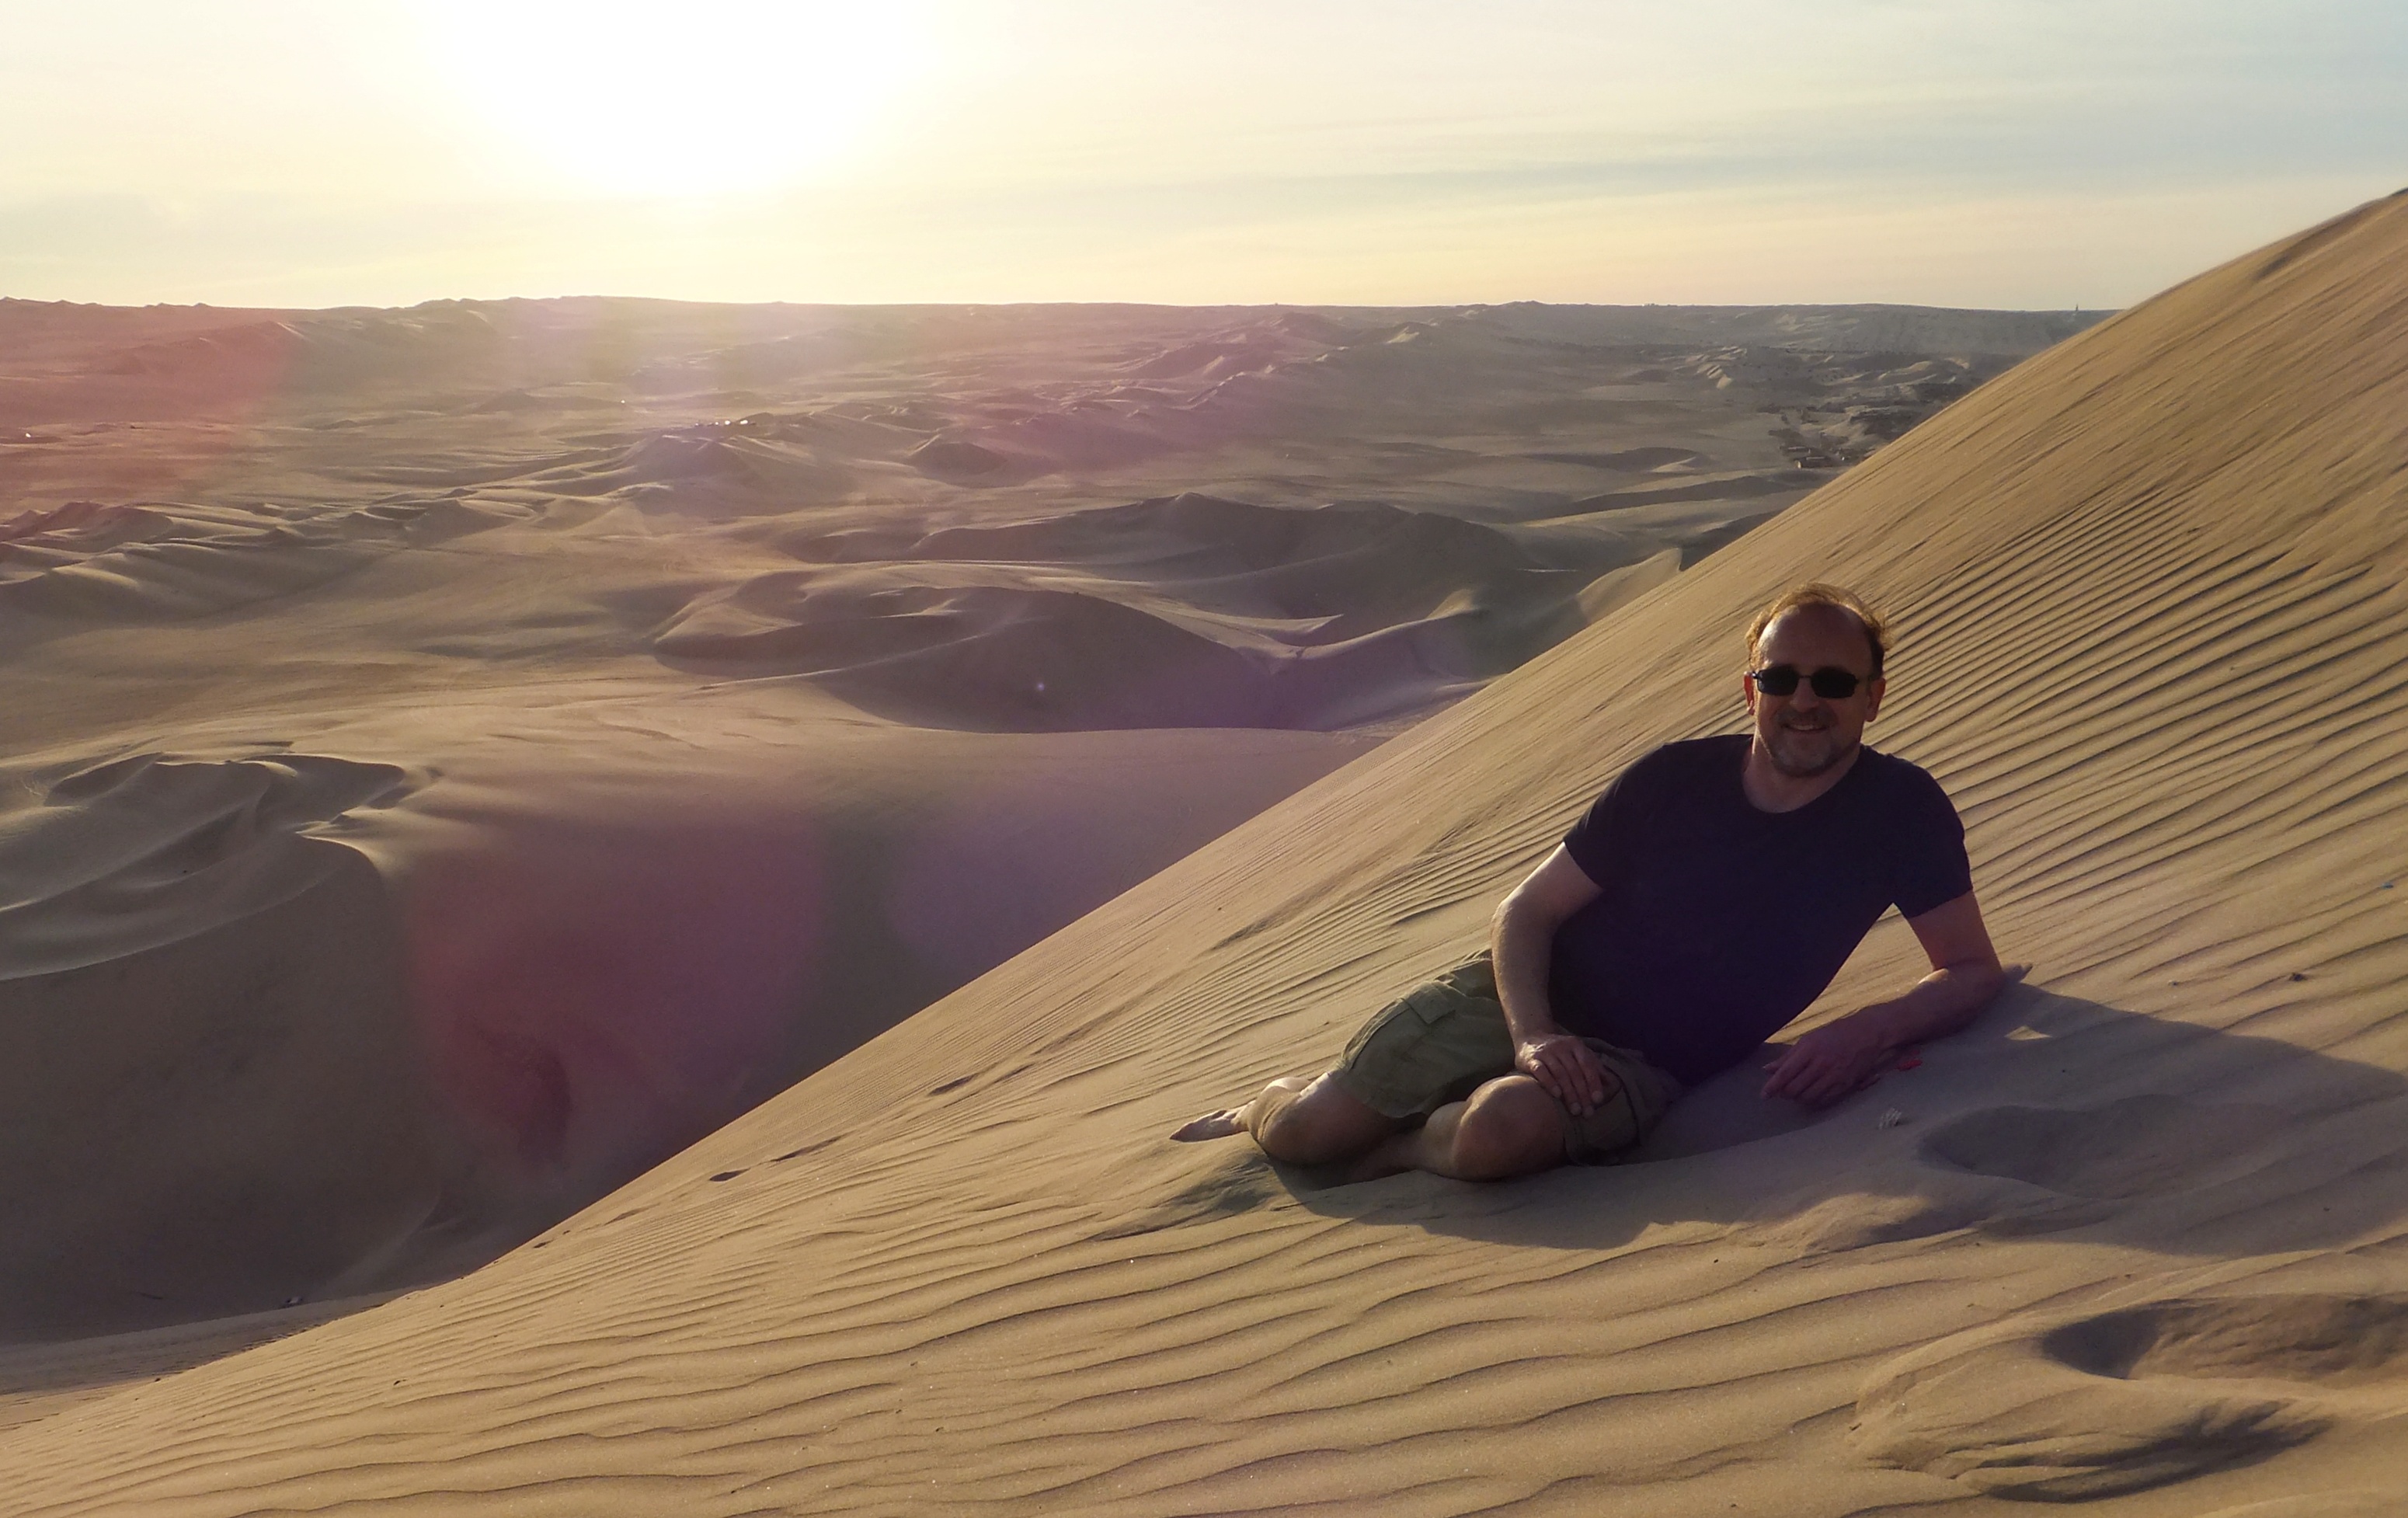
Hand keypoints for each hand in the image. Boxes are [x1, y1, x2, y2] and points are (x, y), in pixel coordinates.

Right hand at [1517, 1032, 1609, 1114]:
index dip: (1593, 1082)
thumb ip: (1594, 1067)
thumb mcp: (1578, 1053)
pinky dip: (1549, 1083)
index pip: (1587, 1065)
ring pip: (1560, 1073)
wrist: (1530, 1037)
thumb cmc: (1559, 1051)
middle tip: (1587, 1112)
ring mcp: (1546, 1052)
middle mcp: (1561, 1047)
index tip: (1598, 1100)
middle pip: (1574, 1072)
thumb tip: (1613, 1083)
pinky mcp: (1531, 1059)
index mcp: (1576, 1045)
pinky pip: (1541, 1071)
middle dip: (1582, 1093)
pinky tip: (1556, 1095)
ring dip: (1569, 1093)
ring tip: (1574, 1110)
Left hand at [1761, 1015, 1889, 1106]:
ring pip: (1808, 1097)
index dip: (1772, 1086)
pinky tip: (1811, 1095)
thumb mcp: (1809, 1039)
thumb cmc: (1835, 1033)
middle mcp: (1821, 1064)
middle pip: (1794, 1088)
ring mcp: (1834, 1075)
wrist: (1868, 1033)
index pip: (1785, 1073)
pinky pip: (1824, 1099)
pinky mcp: (1845, 1084)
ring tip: (1796, 1093)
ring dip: (1798, 1099)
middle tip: (1782, 1092)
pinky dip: (1814, 1101)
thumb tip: (1767, 1069)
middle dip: (1784, 1094)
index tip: (1764, 1095)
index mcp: (1809, 1049)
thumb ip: (1788, 1056)